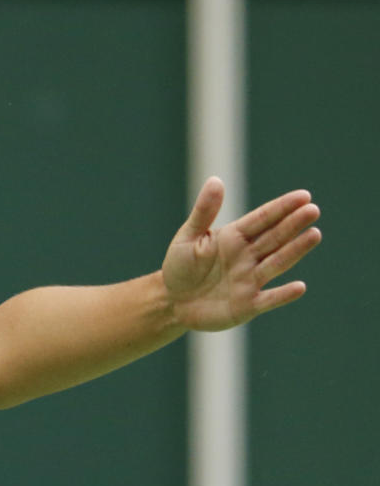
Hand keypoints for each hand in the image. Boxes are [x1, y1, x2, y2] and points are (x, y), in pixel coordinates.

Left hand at [162, 177, 321, 330]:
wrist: (172, 301)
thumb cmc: (180, 266)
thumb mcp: (187, 237)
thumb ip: (203, 212)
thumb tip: (216, 180)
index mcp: (234, 237)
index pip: (262, 219)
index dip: (282, 208)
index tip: (303, 196)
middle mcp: (247, 257)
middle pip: (274, 238)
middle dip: (293, 224)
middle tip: (313, 210)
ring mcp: (249, 280)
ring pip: (276, 263)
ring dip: (295, 251)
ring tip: (314, 235)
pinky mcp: (247, 305)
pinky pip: (268, 299)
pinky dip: (283, 295)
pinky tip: (299, 287)